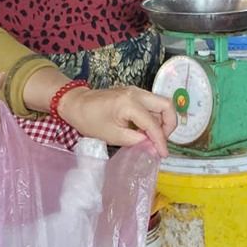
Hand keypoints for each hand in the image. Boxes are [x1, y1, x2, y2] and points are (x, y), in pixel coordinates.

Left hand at [55, 85, 176, 151]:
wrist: (76, 103)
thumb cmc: (89, 120)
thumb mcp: (112, 136)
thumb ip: (136, 140)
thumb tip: (152, 145)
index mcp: (129, 104)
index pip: (153, 123)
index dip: (160, 141)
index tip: (163, 155)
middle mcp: (136, 93)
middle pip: (166, 105)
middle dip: (170, 125)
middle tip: (162, 141)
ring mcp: (136, 91)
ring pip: (161, 103)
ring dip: (163, 121)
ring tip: (155, 137)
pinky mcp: (134, 93)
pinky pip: (152, 104)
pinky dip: (155, 117)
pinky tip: (147, 130)